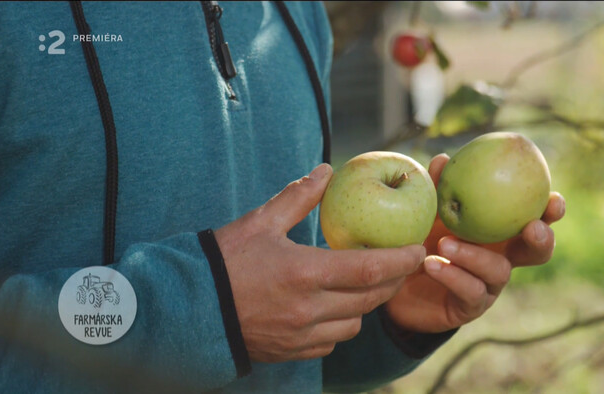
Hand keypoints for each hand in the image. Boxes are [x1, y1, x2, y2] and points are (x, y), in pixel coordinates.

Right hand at [214, 164, 424, 361]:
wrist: (186, 308)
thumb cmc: (223, 261)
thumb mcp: (260, 222)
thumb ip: (298, 197)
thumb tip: (326, 171)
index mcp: (303, 273)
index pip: (369, 269)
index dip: (400, 260)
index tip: (417, 249)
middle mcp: (308, 309)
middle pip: (370, 299)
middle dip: (392, 281)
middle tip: (400, 264)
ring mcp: (300, 336)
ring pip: (354, 324)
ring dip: (365, 305)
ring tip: (363, 284)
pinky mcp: (291, 351)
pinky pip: (331, 343)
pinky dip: (340, 325)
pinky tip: (332, 308)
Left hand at [386, 154, 565, 332]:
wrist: (396, 282)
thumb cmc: (419, 238)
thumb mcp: (426, 212)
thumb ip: (437, 188)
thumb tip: (442, 159)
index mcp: (500, 230)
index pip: (534, 217)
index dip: (551, 210)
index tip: (553, 199)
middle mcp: (501, 257)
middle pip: (537, 252)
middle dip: (542, 240)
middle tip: (531, 228)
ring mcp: (488, 284)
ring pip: (498, 272)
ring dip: (474, 255)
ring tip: (444, 242)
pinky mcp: (469, 306)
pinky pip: (470, 291)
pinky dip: (452, 274)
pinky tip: (431, 263)